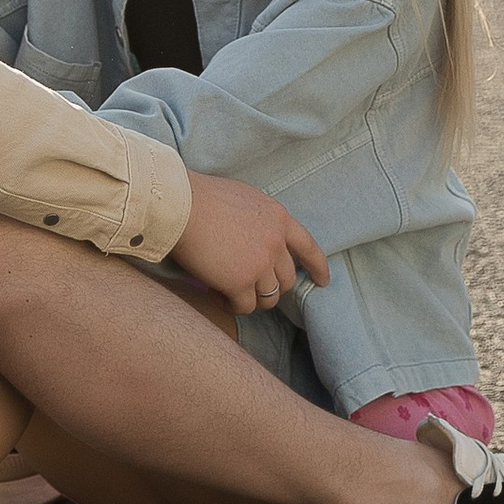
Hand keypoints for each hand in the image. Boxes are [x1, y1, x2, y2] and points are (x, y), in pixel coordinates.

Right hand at [170, 169, 328, 314]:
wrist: (181, 204)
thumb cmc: (201, 197)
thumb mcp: (244, 199)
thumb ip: (259, 220)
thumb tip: (256, 239)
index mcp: (278, 218)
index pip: (308, 247)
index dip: (317, 267)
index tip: (322, 281)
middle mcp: (275, 242)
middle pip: (286, 280)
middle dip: (271, 287)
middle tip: (248, 285)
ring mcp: (260, 264)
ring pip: (268, 298)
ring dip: (251, 298)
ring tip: (228, 290)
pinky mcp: (240, 283)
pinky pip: (244, 306)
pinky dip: (232, 305)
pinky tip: (216, 294)